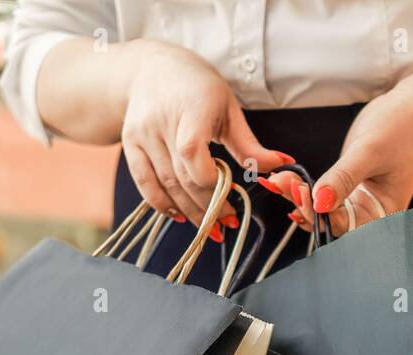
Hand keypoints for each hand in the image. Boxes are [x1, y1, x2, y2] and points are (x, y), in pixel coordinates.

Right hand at [121, 42, 290, 238]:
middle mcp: (161, 121)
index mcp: (191, 107)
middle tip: (227, 222)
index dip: (212, 181)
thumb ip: (249, 144)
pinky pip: (144, 182)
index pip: (192, 153)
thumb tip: (283, 164)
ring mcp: (141, 134)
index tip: (232, 196)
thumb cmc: (198, 88)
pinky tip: (179, 215)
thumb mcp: (228, 109)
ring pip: (165, 184)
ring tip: (209, 227)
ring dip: (189, 211)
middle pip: (182, 177)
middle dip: (207, 206)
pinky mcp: (129, 143)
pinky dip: (161, 204)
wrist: (151, 68)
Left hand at [261, 77, 412, 235]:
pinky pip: (323, 194)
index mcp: (385, 212)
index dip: (321, 214)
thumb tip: (320, 203)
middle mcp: (371, 211)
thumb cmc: (402, 127)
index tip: (301, 194)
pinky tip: (288, 180)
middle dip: (305, 206)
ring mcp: (358, 200)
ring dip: (299, 197)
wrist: (411, 107)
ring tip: (279, 180)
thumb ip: (344, 179)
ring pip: (323, 209)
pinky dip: (305, 187)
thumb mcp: (370, 152)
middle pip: (331, 221)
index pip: (347, 226)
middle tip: (282, 184)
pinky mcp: (347, 187)